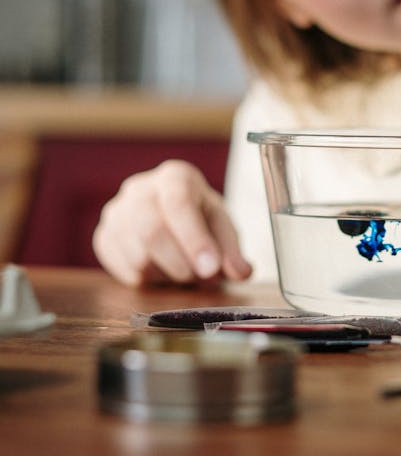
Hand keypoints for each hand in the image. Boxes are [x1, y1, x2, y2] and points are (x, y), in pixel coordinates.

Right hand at [92, 160, 251, 287]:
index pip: (178, 203)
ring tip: (184, 271)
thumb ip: (232, 250)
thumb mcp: (223, 229)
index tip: (211, 268)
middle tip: (201, 278)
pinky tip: (162, 270)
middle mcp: (140, 188)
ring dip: (166, 274)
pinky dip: (147, 279)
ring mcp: (116, 211)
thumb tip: (241, 272)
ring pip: (136, 254)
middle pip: (150, 230)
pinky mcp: (104, 235)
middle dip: (180, 263)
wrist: (172, 218)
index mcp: (175, 176)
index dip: (195, 240)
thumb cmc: (201, 219)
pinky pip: (121, 268)